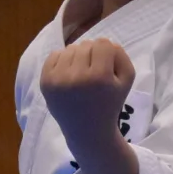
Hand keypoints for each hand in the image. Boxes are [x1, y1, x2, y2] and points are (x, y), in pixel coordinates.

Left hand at [40, 39, 134, 171]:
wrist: (87, 131)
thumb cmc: (109, 104)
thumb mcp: (127, 81)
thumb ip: (120, 55)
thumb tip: (104, 42)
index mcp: (100, 78)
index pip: (103, 43)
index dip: (107, 53)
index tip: (107, 67)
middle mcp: (77, 77)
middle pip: (86, 44)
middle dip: (92, 55)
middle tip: (94, 73)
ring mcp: (58, 80)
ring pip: (70, 48)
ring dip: (77, 57)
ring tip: (81, 75)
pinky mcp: (45, 82)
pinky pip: (55, 55)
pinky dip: (63, 61)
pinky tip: (69, 76)